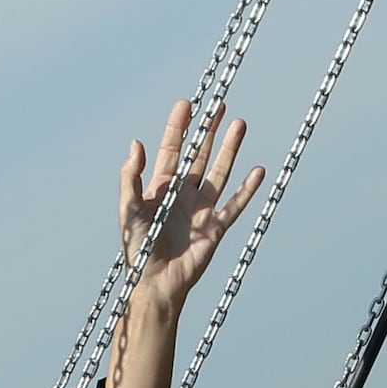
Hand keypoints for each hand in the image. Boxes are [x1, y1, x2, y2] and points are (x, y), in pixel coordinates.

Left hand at [116, 102, 260, 319]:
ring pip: (220, 172)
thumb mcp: (128, 209)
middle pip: (199, 154)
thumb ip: (130, 177)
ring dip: (229, 149)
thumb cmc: (138, 249)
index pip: (172, 148)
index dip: (179, 126)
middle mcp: (183, 193)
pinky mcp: (216, 227)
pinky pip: (235, 204)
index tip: (187, 104)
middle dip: (208, 130)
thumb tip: (137, 144)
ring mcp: (201, 209)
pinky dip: (247, 189)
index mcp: (161, 186)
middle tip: (219, 104)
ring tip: (239, 124)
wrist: (155, 283)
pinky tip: (258, 171)